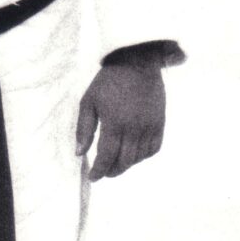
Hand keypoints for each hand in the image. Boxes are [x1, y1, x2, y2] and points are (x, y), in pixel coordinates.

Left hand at [76, 64, 165, 180]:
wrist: (136, 63)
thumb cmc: (108, 81)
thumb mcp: (89, 101)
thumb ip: (84, 129)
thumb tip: (80, 154)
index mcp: (114, 123)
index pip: (107, 157)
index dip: (99, 171)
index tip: (93, 177)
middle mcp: (133, 129)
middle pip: (124, 161)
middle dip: (112, 171)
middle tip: (104, 172)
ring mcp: (149, 127)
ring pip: (138, 158)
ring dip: (126, 165)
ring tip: (116, 163)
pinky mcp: (160, 123)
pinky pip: (153, 149)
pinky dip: (143, 156)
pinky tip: (134, 154)